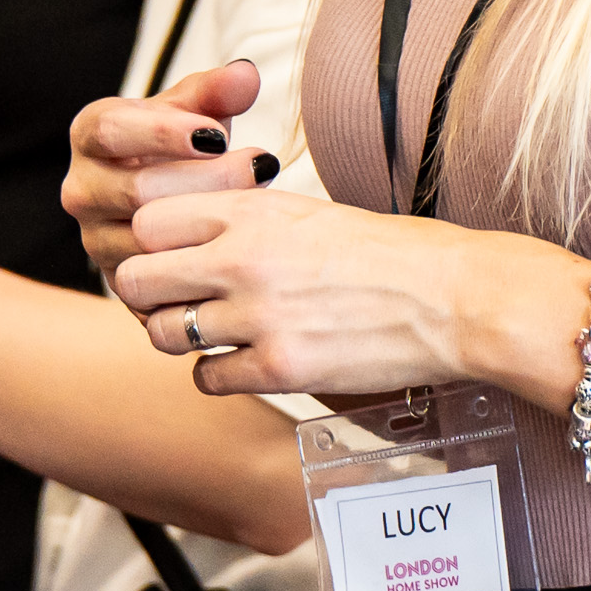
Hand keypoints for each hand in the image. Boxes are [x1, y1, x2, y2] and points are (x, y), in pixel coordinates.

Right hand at [62, 59, 276, 284]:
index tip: (219, 135)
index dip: (164, 133)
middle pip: (137, 190)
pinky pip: (160, 279)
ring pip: (149, 238)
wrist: (169, 203)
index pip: (112, 130)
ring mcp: (96, 240)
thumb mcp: (195, 112)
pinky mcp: (120, 281)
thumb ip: (217, 91)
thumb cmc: (180, 147)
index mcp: (90, 135)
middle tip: (261, 165)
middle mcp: (81, 189)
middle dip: (206, 178)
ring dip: (210, 221)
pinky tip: (243, 244)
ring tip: (261, 202)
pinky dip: (203, 261)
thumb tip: (247, 74)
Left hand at [112, 181, 545, 400]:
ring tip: (211, 336)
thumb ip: (246, 220)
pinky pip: (207, 379)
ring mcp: (260, 316)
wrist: (454, 299)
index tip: (169, 259)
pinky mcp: (282, 369)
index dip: (150, 245)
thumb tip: (196, 231)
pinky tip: (243, 365)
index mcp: (251, 211)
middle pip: (135, 279)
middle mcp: (244, 259)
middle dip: (148, 295)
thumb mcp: (309, 212)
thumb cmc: (391, 253)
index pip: (146, 221)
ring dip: (180, 338)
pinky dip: (217, 376)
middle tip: (176, 304)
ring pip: (163, 333)